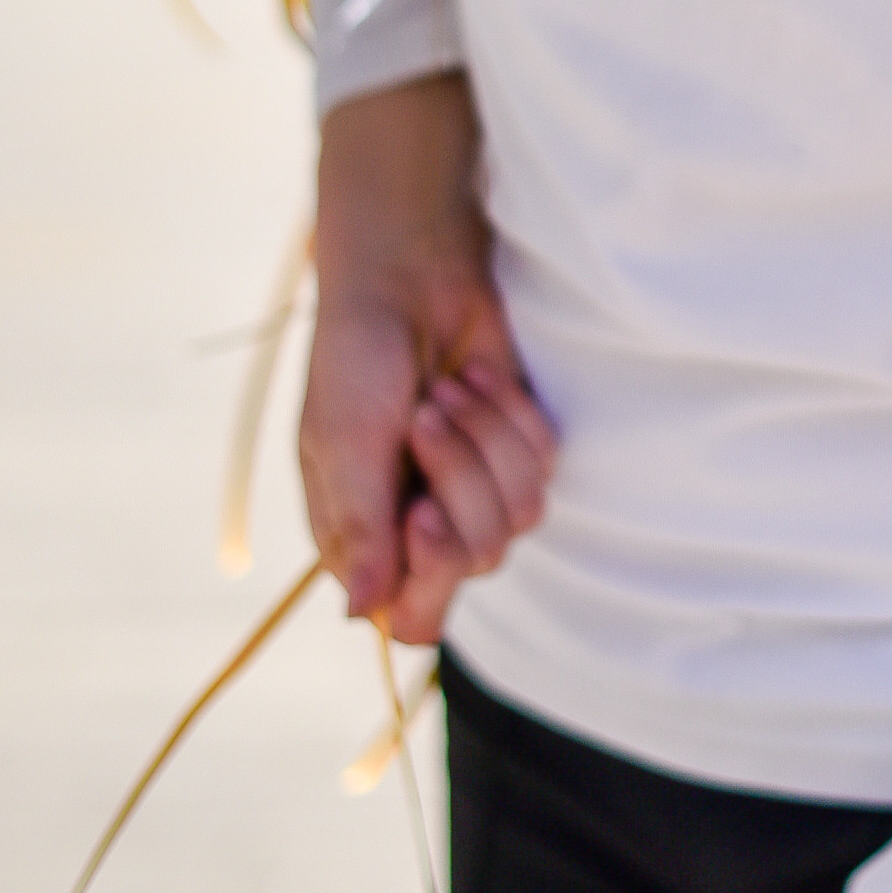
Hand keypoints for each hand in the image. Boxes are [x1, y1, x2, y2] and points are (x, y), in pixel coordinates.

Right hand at [300, 72, 556, 640]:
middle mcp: (421, 525)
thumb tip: (364, 616)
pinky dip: (515, 414)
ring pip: (522, 514)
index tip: (423, 514)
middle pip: (478, 560)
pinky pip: (547, 464)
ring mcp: (475, 489)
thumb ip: (361, 526)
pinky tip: (480, 375)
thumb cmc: (357, 354)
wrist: (408, 273)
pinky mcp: (518, 448)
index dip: (431, 577)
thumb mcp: (344, 438)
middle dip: (459, 477)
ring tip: (450, 389)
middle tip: (425, 413)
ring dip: (487, 439)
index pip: (413, 619)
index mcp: (365, 539)